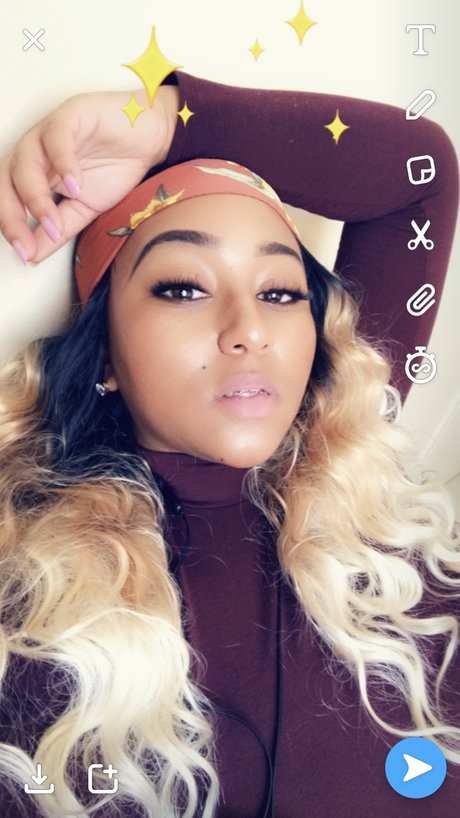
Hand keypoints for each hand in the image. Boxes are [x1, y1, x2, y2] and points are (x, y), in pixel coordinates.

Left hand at [0, 86, 179, 262]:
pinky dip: (62, 162)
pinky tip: (75, 185)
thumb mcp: (86, 209)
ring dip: (35, 195)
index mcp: (35, 174)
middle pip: (6, 180)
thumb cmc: (118, 166)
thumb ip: (60, 230)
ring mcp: (50, 133)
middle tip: (25, 243)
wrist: (151, 137)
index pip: (9, 199)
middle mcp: (36, 152)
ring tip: (52, 222)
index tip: (25, 254)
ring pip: (25, 160)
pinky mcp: (71, 114)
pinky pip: (57, 137)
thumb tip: (33, 256)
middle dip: (11, 214)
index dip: (12, 227)